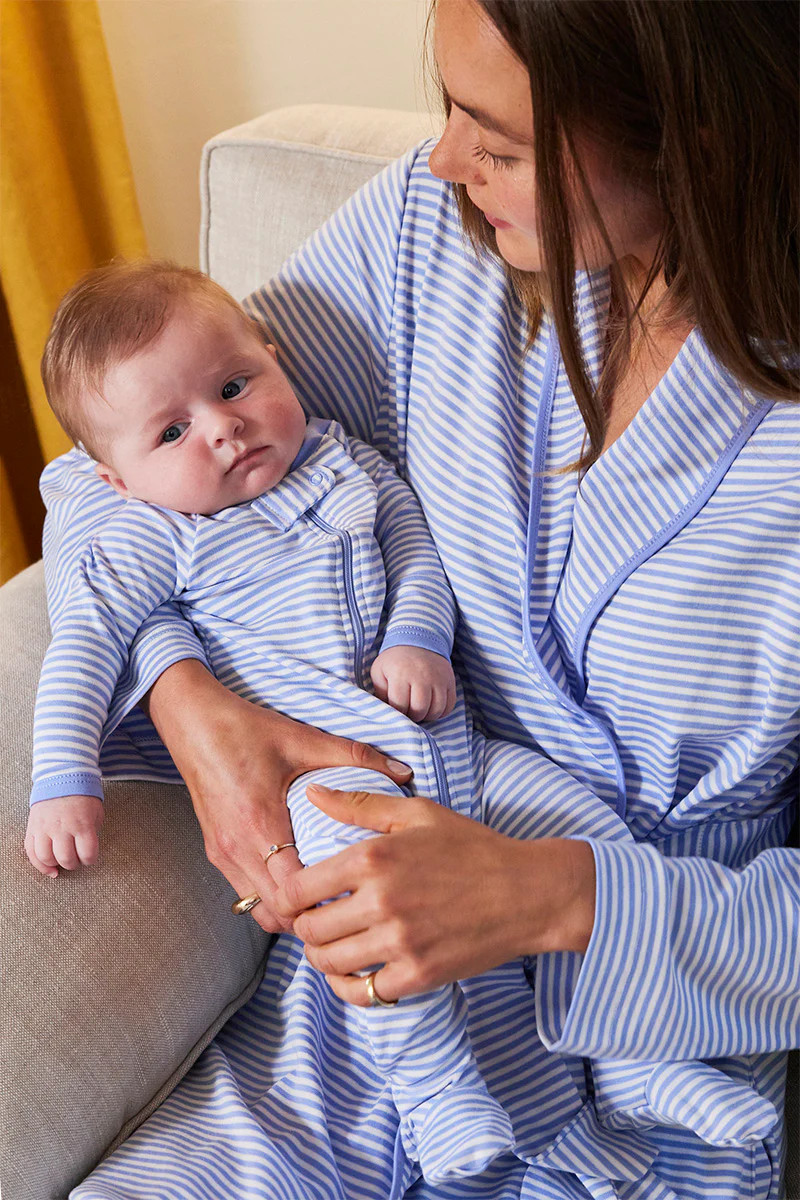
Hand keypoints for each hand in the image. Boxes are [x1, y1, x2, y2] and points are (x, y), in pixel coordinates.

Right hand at [25, 795, 103, 876]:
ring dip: (56, 865)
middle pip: (66, 859)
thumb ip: (93, 832)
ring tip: (62, 862)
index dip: (90, 860)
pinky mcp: (32, 828)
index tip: (89, 858)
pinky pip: (31, 852)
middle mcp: (62, 828)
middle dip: (74, 864)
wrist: (62, 778)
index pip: (87, 854)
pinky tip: (49, 869)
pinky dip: (39, 864)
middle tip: (76, 860)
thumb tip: (87, 850)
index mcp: (82, 824)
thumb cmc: (82, 797)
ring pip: (46, 858)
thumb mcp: (96, 812)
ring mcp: (45, 828)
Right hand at [143, 660, 413, 933]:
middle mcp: (236, 847)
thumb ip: (355, 757)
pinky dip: (272, 896)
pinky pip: (245, 892)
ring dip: (290, 910)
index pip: (291, 891)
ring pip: (258, 910)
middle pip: (276, 913)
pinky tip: (298, 879)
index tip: (356, 894)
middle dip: (312, 915)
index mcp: (258, 822)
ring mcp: (221, 854)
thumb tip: (403, 773)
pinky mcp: (215, 852)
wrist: (192, 722)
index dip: (324, 901)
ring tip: (325, 896)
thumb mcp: (303, 739)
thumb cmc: (245, 730)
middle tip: (348, 903)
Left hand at [276, 785, 595, 1005]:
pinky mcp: (418, 975)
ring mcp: (400, 943)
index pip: (298, 888)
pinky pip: (362, 993)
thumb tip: (310, 792)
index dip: (288, 895)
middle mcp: (381, 902)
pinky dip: (349, 986)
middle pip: (309, 929)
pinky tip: (354, 971)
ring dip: (321, 956)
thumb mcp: (417, 813)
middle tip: (315, 919)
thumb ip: (358, 804)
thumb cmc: (472, 847)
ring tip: (332, 944)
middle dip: (303, 926)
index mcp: (374, 858)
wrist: (528, 892)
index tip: (298, 895)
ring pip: (329, 963)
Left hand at [370, 645, 456, 721]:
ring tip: (420, 710)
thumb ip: (380, 692)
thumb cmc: (395, 661)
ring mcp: (438, 678)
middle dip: (413, 716)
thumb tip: (387, 712)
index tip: (397, 709)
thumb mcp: (379, 671)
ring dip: (427, 715)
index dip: (398, 713)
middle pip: (420, 709)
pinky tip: (432, 707)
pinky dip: (441, 711)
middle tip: (409, 711)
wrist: (418, 640)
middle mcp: (421, 676)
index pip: (400, 705)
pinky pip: (449, 705)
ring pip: (436, 709)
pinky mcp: (449, 680)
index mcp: (401, 674)